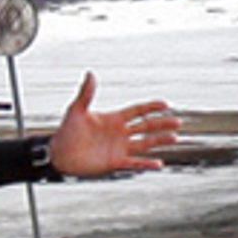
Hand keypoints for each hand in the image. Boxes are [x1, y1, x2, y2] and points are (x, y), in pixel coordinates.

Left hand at [46, 72, 179, 178]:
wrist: (60, 154)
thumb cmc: (66, 132)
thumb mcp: (76, 110)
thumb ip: (85, 93)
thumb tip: (90, 74)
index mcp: (113, 119)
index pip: (137, 111)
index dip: (151, 107)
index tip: (165, 104)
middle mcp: (119, 133)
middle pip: (146, 126)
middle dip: (161, 124)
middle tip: (177, 122)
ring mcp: (119, 148)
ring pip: (144, 144)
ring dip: (159, 141)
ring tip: (174, 139)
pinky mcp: (115, 162)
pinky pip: (135, 163)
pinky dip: (146, 164)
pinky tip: (159, 163)